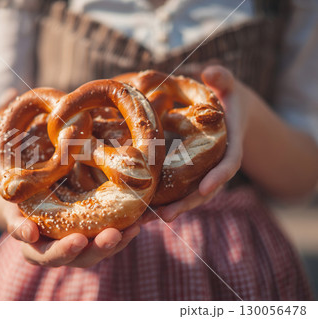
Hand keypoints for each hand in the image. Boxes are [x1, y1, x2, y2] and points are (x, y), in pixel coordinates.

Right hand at [3, 203, 139, 267]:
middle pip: (82, 257)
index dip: (64, 250)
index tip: (78, 239)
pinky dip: (131, 226)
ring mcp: (82, 245)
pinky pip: (116, 235)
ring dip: (119, 240)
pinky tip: (144, 217)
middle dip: (99, 248)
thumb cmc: (20, 204)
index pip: (50, 255)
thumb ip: (17, 223)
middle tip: (112, 235)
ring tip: (133, 227)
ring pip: (102, 249)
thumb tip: (29, 234)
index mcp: (38, 250)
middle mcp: (62, 252)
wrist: (34, 196)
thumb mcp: (13, 210)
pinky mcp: (98, 234)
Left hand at [140, 65, 251, 223]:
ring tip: (145, 221)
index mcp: (230, 145)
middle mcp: (216, 164)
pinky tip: (141, 211)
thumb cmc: (226, 97)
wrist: (228, 113)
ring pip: (188, 196)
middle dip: (186, 204)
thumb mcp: (228, 86)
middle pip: (204, 190)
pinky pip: (176, 191)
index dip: (218, 177)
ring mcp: (203, 173)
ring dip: (169, 209)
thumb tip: (210, 71)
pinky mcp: (188, 175)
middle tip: (166, 216)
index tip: (206, 188)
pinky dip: (161, 201)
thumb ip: (223, 79)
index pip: (229, 164)